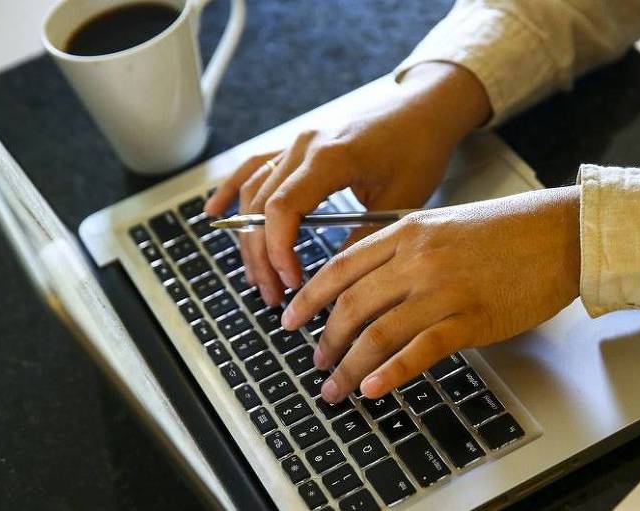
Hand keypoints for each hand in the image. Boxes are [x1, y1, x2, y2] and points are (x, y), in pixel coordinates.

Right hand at [204, 63, 490, 304]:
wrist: (424, 109)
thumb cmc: (419, 149)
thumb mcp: (401, 201)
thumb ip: (363, 239)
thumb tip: (335, 281)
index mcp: (330, 157)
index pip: (283, 209)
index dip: (277, 250)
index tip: (290, 282)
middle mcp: (304, 146)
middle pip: (261, 206)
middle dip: (261, 256)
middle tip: (273, 294)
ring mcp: (296, 143)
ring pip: (253, 192)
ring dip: (249, 237)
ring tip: (257, 276)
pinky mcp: (297, 146)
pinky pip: (254, 167)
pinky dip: (232, 190)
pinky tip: (214, 213)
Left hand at [281, 186, 581, 402]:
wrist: (561, 233)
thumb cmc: (505, 229)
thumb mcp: (442, 224)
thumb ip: (402, 249)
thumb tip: (365, 284)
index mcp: (406, 232)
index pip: (341, 268)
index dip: (309, 297)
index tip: (291, 318)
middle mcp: (417, 259)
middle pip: (352, 304)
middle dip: (325, 339)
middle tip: (314, 360)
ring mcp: (444, 290)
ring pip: (378, 333)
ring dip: (349, 366)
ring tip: (335, 386)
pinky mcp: (471, 319)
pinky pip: (420, 350)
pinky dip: (391, 373)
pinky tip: (373, 389)